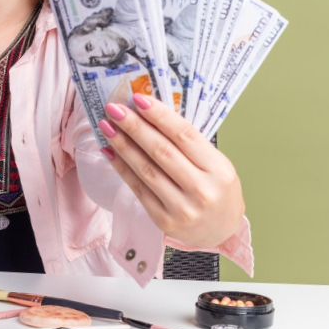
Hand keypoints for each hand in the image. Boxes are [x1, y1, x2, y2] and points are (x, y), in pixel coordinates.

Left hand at [98, 93, 243, 248]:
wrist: (222, 230)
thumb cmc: (216, 188)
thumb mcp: (215, 163)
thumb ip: (189, 143)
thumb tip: (149, 114)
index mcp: (219, 170)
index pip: (185, 135)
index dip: (159, 115)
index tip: (138, 98)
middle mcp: (202, 190)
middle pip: (162, 151)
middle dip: (134, 127)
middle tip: (114, 108)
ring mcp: (182, 208)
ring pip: (146, 169)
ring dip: (123, 145)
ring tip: (106, 126)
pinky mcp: (164, 220)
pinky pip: (138, 188)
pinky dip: (121, 167)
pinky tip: (109, 151)